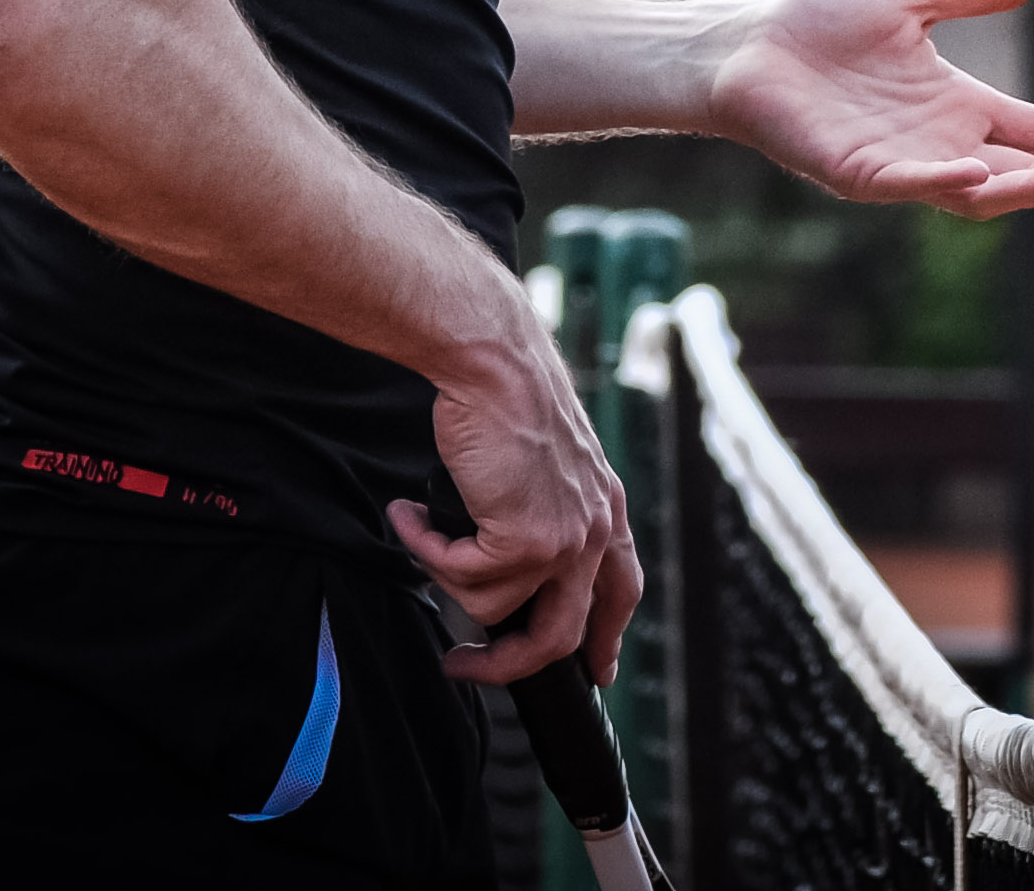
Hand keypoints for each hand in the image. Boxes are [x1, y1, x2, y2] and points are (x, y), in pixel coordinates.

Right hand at [390, 318, 639, 687]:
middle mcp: (595, 528)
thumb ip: (542, 512)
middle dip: (508, 662)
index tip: (596, 671)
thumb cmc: (507, 400)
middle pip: (562, 635)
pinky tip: (410, 514)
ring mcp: (563, 540)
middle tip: (464, 663)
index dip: (606, 637)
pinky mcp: (524, 540)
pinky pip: (460, 577)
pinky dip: (425, 549)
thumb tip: (500, 565)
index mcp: (608, 508)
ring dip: (445, 577)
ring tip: (421, 530)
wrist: (496, 363)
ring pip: (493, 608)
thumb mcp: (545, 464)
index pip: (622, 591)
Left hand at [708, 0, 1033, 216]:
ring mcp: (899, 164)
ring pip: (980, 190)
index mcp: (956, 105)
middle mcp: (938, 144)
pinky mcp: (855, 172)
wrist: (746, 43)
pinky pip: (908, 184)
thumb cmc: (819, 24)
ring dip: (1032, 186)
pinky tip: (977, 173)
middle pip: (1022, 170)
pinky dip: (942, 182)